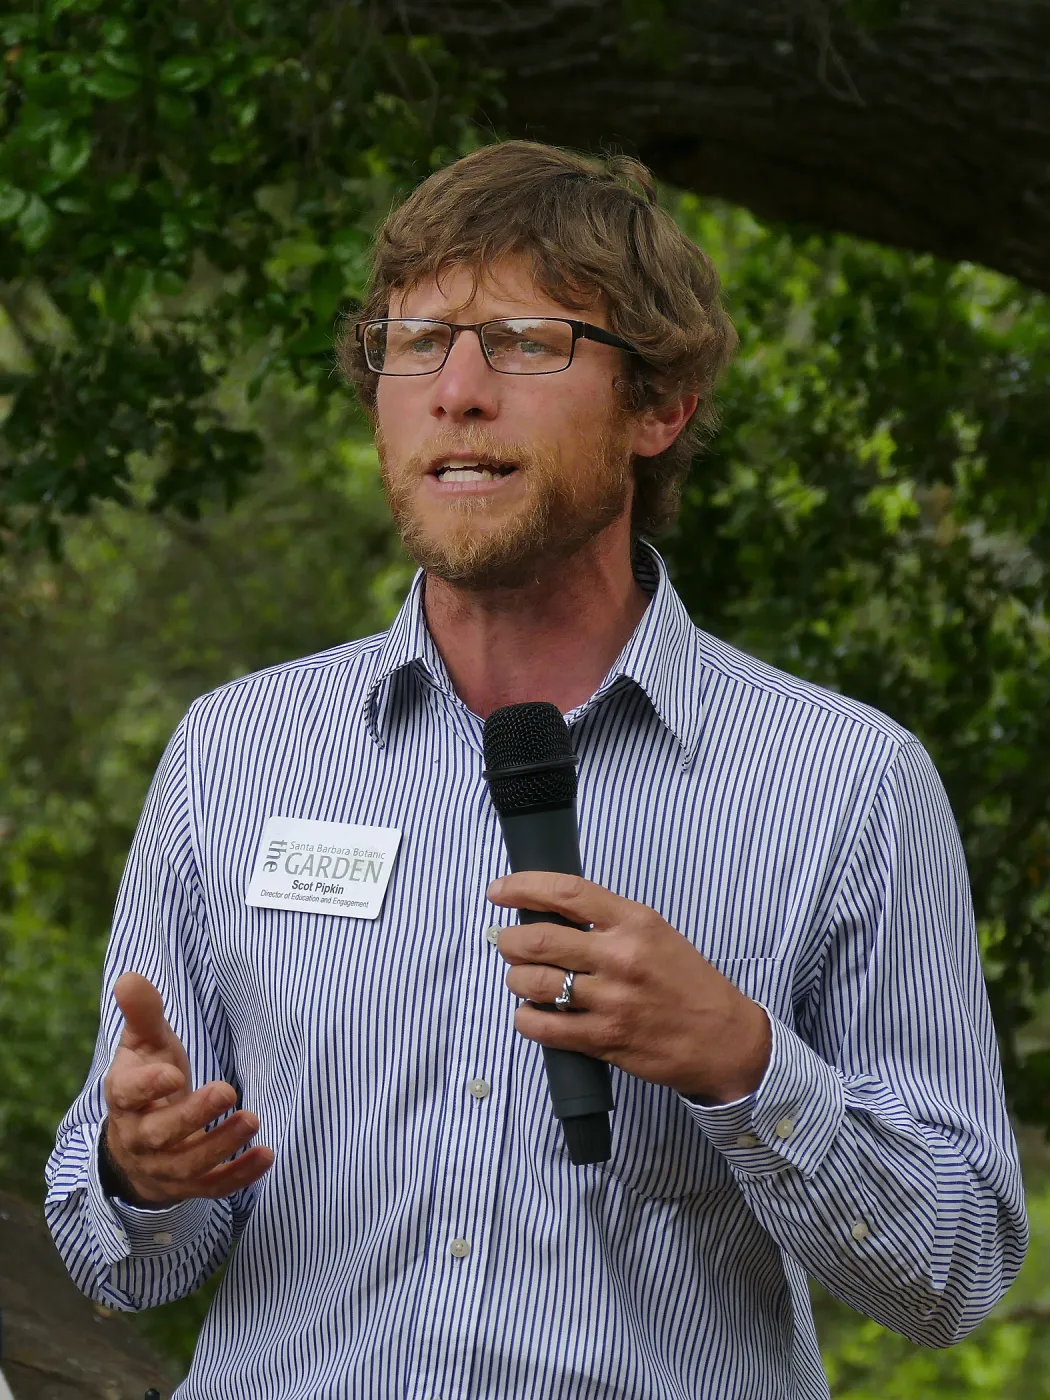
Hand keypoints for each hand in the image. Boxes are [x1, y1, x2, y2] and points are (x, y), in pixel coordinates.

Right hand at [102, 972, 273, 1205]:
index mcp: (124, 1097)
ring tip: (253, 1119)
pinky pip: (212, 1187)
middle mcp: (139, 1136)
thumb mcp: (144, 1043)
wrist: (138, 1137)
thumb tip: (130, 977)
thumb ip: (144, 1013)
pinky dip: (239, 1176)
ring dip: (221, 1145)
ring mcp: (162, 1166)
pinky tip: (266, 1155)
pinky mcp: (188, 1185)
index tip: (173, 1072)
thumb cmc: (148, 1076)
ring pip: (188, 1165)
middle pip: (161, 1135)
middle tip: (227, 1090)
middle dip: (194, 1115)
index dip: (148, 1085)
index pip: (127, 1094)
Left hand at [488, 873, 770, 1102]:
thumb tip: (548, 913)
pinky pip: (543, 1026)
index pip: (567, 893)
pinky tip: (533, 1013)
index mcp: (635, 922)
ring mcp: (611, 1001)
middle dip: (509, 940)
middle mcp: (621, 958)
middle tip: (506, 942)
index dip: (523, 887)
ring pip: (533, 983)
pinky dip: (526, 1018)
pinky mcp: (604, 1040)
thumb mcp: (656, 934)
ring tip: (522, 978)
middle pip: (538, 939)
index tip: (499, 891)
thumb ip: (608, 922)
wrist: (723, 1038)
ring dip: (515, 979)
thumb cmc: (687, 983)